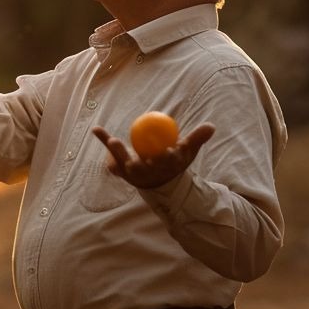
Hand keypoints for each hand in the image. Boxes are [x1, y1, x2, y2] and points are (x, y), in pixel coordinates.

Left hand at [92, 123, 215, 188]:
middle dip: (140, 162)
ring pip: (123, 163)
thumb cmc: (174, 163)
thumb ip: (197, 138)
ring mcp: (130, 173)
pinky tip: (97, 129)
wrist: (159, 181)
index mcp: (164, 168)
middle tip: (140, 153)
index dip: (171, 156)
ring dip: (118, 152)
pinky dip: (104, 141)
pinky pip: (110, 155)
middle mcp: (146, 172)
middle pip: (142, 167)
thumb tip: (211, 126)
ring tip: (113, 140)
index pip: (169, 161)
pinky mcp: (118, 169)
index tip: (174, 148)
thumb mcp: (187, 152)